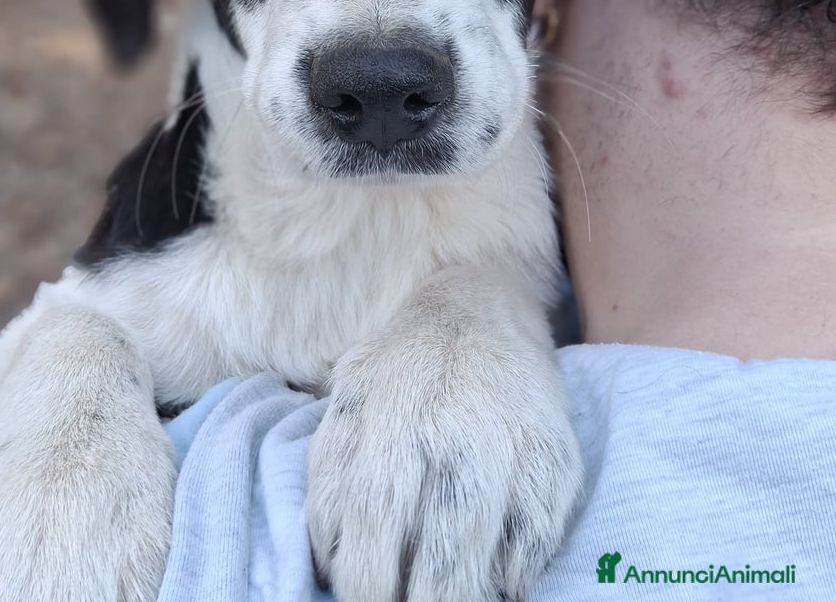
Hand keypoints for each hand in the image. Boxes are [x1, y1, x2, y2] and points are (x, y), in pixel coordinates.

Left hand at [307, 274, 580, 601]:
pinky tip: (495, 578)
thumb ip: (333, 462)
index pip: (367, 510)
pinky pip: (534, 540)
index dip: (359, 572)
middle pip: (429, 544)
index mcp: (387, 412)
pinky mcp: (553, 460)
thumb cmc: (403, 366)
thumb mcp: (351, 391)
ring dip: (459, 597)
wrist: (481, 308)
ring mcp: (505, 445)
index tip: (356, 595)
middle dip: (410, 601)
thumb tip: (328, 551)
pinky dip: (513, 573)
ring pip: (480, 552)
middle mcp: (448, 428)